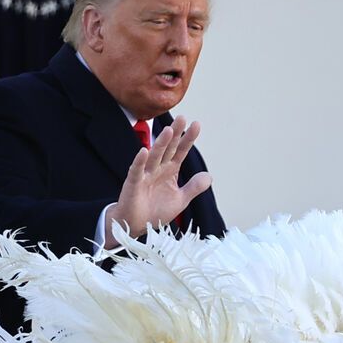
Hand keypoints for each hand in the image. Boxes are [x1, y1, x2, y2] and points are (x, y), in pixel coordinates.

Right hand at [103, 120, 211, 248]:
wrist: (135, 225)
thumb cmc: (155, 211)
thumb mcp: (180, 200)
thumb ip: (193, 187)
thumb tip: (209, 176)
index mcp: (169, 171)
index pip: (181, 151)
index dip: (188, 139)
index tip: (197, 124)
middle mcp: (158, 169)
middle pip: (168, 148)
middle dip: (175, 134)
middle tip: (182, 118)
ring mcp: (145, 175)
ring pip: (154, 156)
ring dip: (161, 143)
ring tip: (168, 130)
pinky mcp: (133, 184)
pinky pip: (136, 171)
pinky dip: (139, 162)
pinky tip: (143, 151)